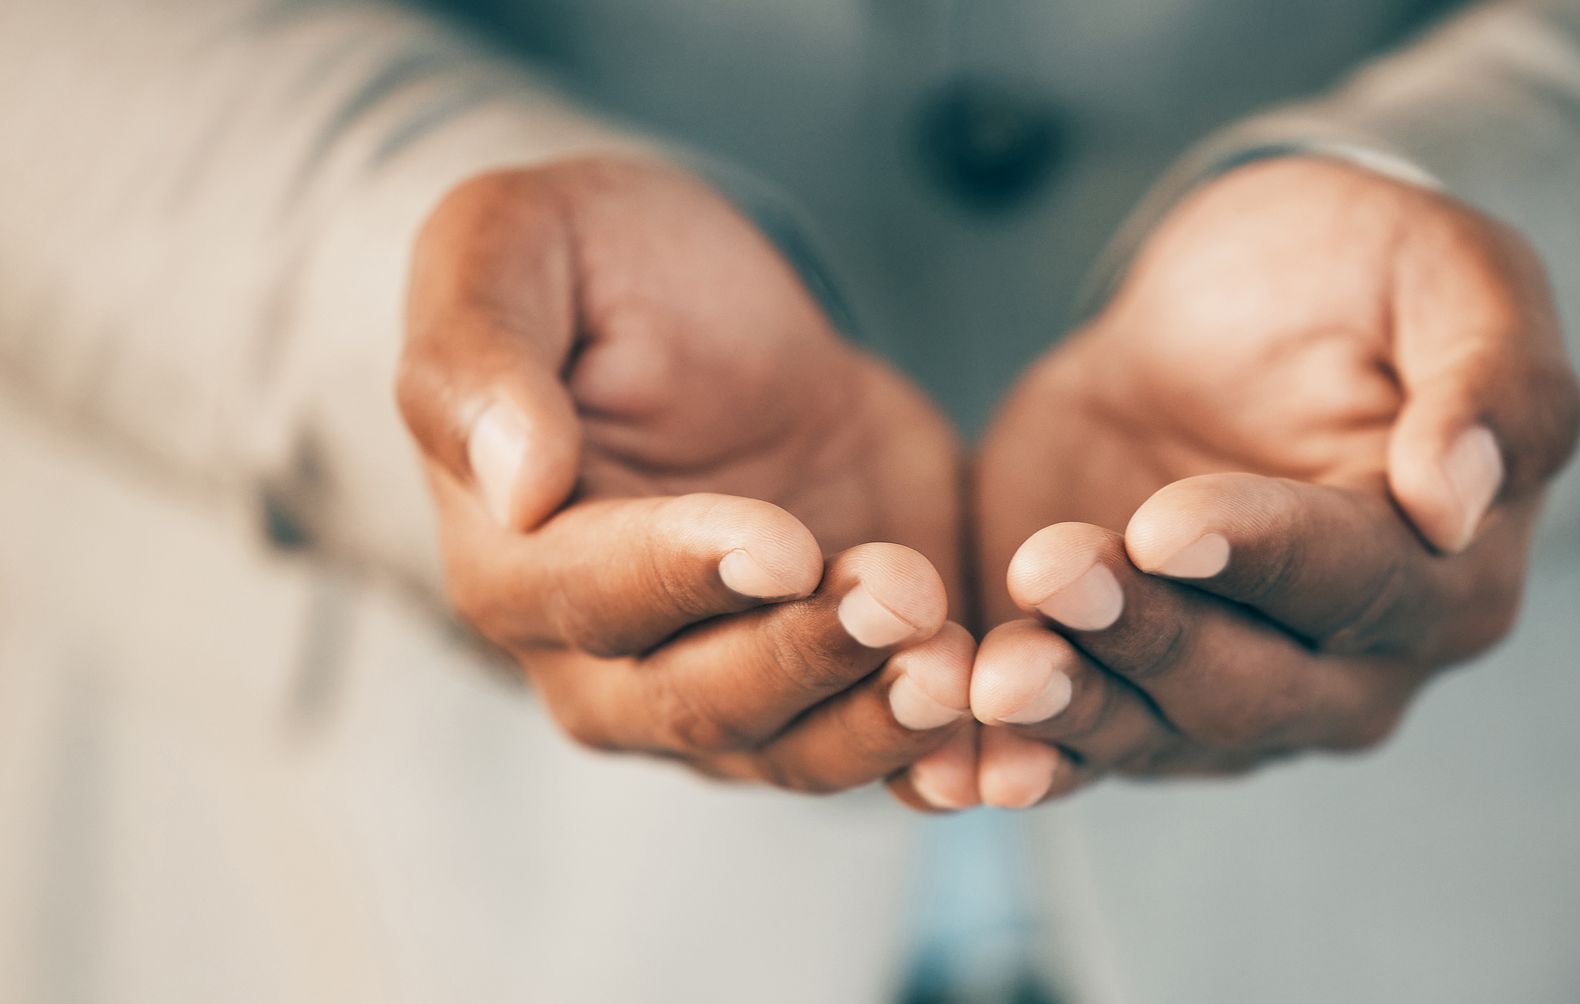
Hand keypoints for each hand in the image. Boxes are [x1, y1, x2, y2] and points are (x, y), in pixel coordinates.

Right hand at [396, 156, 977, 809]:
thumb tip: (515, 484)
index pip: (594, 593)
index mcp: (512, 562)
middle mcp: (607, 661)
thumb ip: (480, 356)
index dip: (688, 575)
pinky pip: (886, 749)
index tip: (783, 543)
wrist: (711, 306)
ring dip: (879, 722)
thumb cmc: (590, 266)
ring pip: (797, 747)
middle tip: (903, 597)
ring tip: (960, 669)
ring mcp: (729, 682)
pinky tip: (1005, 752)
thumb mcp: (510, 247)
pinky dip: (943, 762)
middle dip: (806, 658)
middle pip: (700, 702)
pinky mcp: (839, 675)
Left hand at [968, 157, 1579, 806]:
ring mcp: (1234, 695)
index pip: (1356, 580)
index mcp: (1452, 577)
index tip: (1167, 521)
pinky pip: (1073, 745)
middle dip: (1147, 637)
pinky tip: (946, 767)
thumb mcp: (1458, 274)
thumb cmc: (1366, 276)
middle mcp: (1352, 670)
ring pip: (1153, 733)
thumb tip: (1459, 498)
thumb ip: (1491, 379)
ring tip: (991, 680)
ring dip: (1071, 714)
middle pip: (1249, 685)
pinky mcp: (1123, 684)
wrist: (1233, 306)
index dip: (1260, 554)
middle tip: (1054, 575)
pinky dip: (1014, 759)